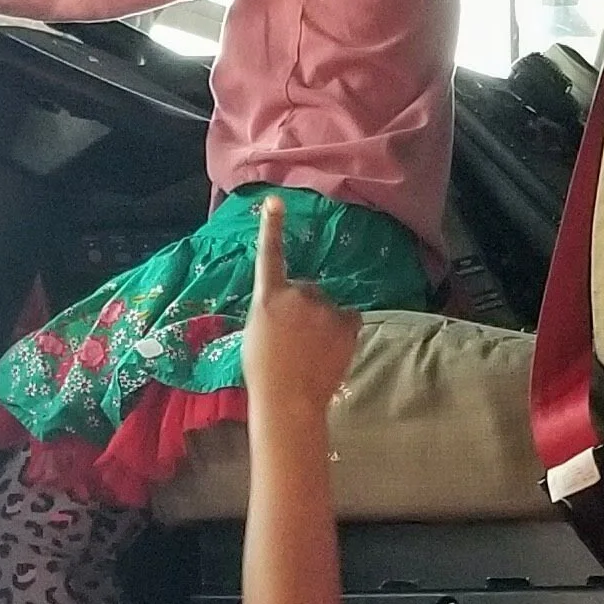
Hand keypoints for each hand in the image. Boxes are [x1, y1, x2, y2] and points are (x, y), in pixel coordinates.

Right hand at [241, 195, 358, 420]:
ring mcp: (324, 307)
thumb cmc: (264, 373)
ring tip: (311, 353)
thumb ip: (273, 311)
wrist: (288, 401)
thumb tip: (288, 306)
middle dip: (305, 309)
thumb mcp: (257, 334)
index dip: (271, 227)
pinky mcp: (346, 322)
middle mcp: (297, 294)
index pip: (269, 255)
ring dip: (323, 323)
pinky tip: (330, 352)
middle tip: (295, 342)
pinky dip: (342, 331)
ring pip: (327, 307)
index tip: (275, 202)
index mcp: (268, 297)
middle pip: (307, 290)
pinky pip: (347, 319)